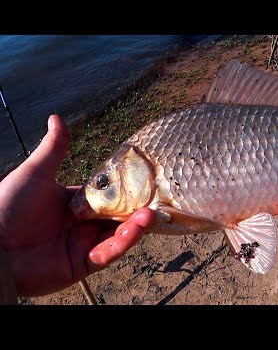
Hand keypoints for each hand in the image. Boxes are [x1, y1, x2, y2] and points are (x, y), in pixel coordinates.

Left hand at [0, 115, 154, 296]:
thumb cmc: (7, 206)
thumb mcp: (35, 173)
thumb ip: (54, 149)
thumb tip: (57, 117)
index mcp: (73, 203)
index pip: (106, 196)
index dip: (125, 189)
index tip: (145, 180)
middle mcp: (81, 224)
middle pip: (117, 216)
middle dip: (137, 209)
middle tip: (158, 198)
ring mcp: (83, 245)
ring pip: (118, 235)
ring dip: (137, 224)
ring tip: (152, 211)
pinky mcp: (83, 264)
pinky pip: (109, 252)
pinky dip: (125, 240)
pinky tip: (139, 226)